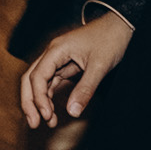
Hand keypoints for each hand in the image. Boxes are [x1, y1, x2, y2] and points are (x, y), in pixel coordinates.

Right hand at [17, 9, 132, 127]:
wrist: (120, 25)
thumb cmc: (110, 39)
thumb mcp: (99, 66)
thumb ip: (85, 89)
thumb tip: (72, 112)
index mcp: (56, 49)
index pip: (37, 76)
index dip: (39, 98)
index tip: (46, 115)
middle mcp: (53, 54)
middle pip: (31, 79)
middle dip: (30, 102)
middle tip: (33, 124)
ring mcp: (58, 59)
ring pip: (40, 82)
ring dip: (40, 102)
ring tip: (48, 122)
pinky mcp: (65, 65)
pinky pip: (52, 82)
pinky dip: (50, 97)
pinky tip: (53, 111)